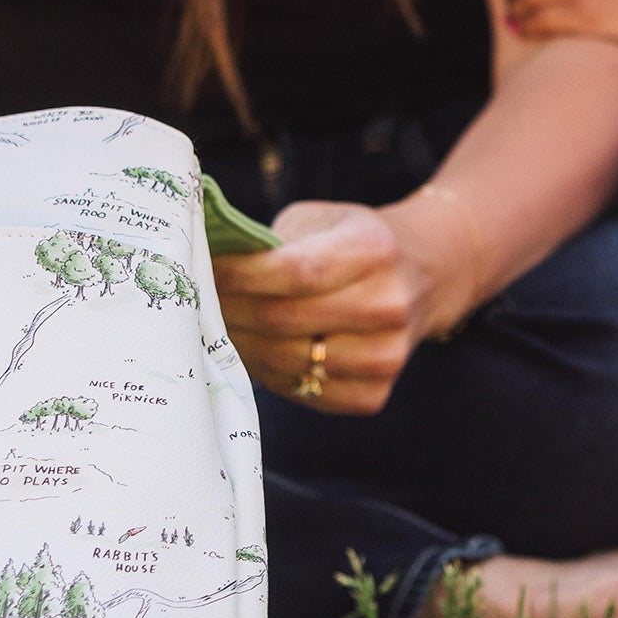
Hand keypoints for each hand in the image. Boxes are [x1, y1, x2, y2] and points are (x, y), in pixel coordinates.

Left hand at [214, 200, 451, 416]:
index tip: (203, 271)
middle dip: (230, 310)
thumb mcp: (322, 223)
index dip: (241, 276)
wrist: (420, 278)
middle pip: (285, 319)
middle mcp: (389, 306)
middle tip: (196, 302)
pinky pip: (304, 391)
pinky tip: (256, 352)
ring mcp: (386, 356)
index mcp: (376, 250)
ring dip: (243, 346)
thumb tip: (202, 266)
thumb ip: (273, 245)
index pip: (295, 271)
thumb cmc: (352, 244)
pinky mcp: (375, 394)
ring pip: (288, 360)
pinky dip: (270, 374)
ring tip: (219, 327)